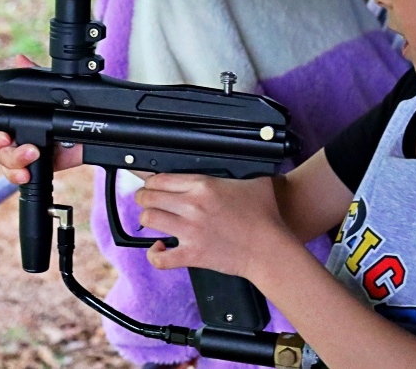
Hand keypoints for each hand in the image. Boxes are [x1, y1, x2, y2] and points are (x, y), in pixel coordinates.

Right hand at [0, 53, 83, 183]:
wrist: (92, 126)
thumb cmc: (66, 107)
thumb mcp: (51, 90)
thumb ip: (34, 76)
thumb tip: (20, 59)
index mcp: (17, 123)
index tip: (2, 136)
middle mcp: (19, 141)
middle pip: (1, 153)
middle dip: (8, 153)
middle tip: (25, 149)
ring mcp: (29, 156)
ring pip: (9, 166)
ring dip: (17, 164)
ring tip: (33, 156)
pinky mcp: (41, 168)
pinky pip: (24, 176)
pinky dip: (24, 176)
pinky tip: (29, 174)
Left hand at [134, 174, 290, 278]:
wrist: (271, 248)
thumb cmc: (266, 216)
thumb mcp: (254, 181)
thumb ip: (240, 170)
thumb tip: (241, 159)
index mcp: (204, 185)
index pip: (161, 178)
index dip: (150, 180)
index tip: (150, 183)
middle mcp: (193, 206)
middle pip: (149, 196)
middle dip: (143, 197)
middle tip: (146, 200)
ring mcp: (190, 231)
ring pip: (150, 219)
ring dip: (148, 219)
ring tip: (153, 219)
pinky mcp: (192, 254)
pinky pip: (161, 257)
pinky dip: (155, 254)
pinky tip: (159, 248)